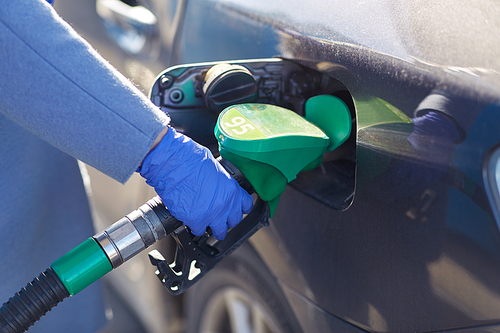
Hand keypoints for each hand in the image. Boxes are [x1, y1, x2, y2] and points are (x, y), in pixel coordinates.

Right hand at [138, 126, 252, 238]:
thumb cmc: (189, 159)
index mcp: (231, 189)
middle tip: (221, 219)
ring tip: (207, 224)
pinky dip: (194, 227)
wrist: (172, 164)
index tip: (237, 210)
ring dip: (212, 228)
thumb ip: (220, 181)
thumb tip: (217, 184)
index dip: (241, 208)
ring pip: (218, 231)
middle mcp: (224, 204)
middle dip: (227, 221)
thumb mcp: (213, 167)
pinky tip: (192, 221)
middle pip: (233, 221)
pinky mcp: (195, 221)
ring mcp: (210, 215)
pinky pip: (198, 230)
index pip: (246, 205)